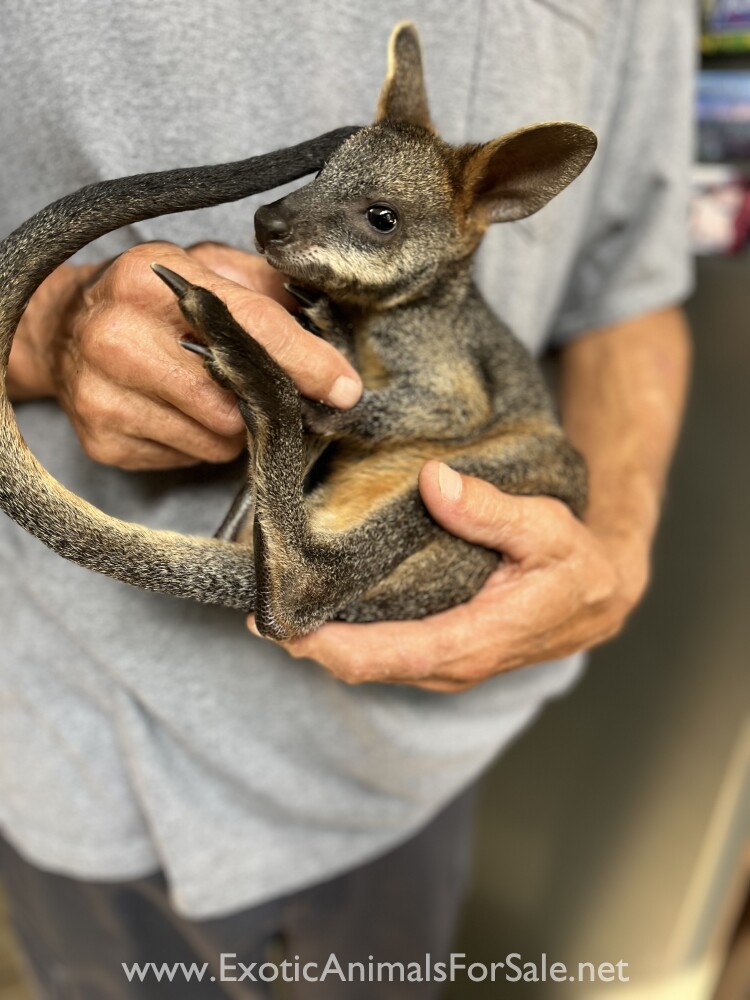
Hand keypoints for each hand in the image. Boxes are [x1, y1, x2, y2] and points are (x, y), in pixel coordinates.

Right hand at [10, 241, 361, 469]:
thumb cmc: (150, 301)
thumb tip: (326, 325)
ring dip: (232, 426)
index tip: (345, 388)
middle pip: (232, 399)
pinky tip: (179, 413)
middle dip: (263, 400)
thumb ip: (264, 289)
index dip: (305, 361)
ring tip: (210, 395)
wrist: (62, 333)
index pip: (248, 326)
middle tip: (263, 389)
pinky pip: (188, 459)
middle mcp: (119, 335)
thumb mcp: (205, 270)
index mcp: (152, 279)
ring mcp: (103, 392)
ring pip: (215, 439)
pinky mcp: (104, 438)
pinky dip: (199, 442)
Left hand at [267, 460, 649, 692]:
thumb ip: (491, 510)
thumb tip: (434, 483)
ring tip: (278, 600)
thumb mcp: (546, 526)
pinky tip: (321, 605)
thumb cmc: (574, 563)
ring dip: (323, 641)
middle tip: (259, 602)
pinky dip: (346, 636)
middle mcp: (453, 664)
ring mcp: (445, 665)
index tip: (279, 622)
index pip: (389, 655)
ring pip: (370, 664)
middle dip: (309, 642)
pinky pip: (384, 654)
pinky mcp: (441, 655)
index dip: (329, 646)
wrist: (600, 597)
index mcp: (475, 639)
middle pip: (365, 666)